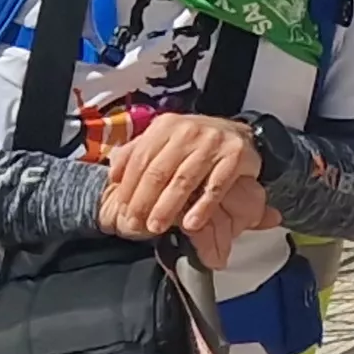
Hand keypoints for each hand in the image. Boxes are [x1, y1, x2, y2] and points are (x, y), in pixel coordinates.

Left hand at [100, 112, 261, 257]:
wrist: (239, 134)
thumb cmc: (195, 142)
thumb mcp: (164, 138)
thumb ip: (138, 152)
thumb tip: (113, 174)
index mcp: (166, 125)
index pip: (141, 158)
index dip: (129, 186)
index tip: (122, 210)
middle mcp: (188, 130)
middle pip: (159, 171)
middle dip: (144, 201)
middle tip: (135, 224)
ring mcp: (213, 142)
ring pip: (184, 180)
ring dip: (168, 207)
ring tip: (157, 227)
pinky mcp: (235, 156)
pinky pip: (215, 187)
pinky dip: (202, 207)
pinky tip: (191, 224)